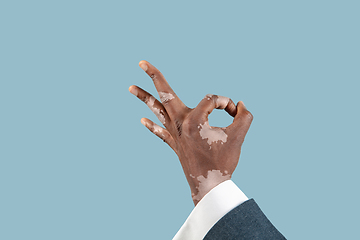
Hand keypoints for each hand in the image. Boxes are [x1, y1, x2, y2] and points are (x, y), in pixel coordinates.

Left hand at [129, 60, 252, 204]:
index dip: (226, 105)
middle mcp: (179, 123)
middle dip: (154, 76)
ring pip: (157, 111)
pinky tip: (141, 120)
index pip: (212, 100)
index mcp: (194, 119)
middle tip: (141, 62)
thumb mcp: (239, 136)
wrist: (209, 187)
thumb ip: (244, 116)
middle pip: (164, 94)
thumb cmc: (223, 162)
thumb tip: (239, 104)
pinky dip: (152, 126)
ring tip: (129, 87)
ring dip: (144, 98)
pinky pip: (160, 133)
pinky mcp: (174, 145)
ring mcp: (174, 134)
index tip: (234, 115)